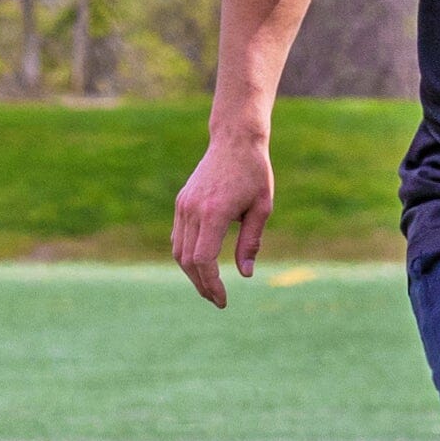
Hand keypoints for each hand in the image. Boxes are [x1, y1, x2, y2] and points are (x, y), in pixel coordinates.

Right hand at [171, 135, 276, 306]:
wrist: (234, 140)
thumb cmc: (254, 173)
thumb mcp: (262, 208)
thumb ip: (251, 242)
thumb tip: (245, 274)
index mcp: (214, 212)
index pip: (203, 259)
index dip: (212, 284)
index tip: (223, 300)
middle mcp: (193, 209)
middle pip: (188, 260)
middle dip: (201, 285)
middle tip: (217, 300)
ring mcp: (183, 205)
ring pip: (178, 251)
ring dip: (192, 274)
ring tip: (209, 288)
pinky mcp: (181, 202)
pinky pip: (177, 237)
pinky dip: (186, 256)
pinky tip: (201, 267)